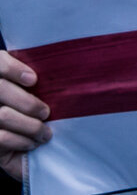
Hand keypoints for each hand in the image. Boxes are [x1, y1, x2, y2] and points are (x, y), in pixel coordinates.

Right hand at [0, 51, 50, 180]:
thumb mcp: (32, 88)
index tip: (33, 79)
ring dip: (30, 126)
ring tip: (45, 133)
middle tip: (46, 113)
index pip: (0, 62)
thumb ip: (37, 77)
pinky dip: (20, 140)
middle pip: (2, 89)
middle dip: (29, 103)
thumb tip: (61, 70)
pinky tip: (32, 143)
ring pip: (4, 115)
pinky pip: (2, 138)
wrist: (8, 139)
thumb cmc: (30, 105)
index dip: (14, 69)